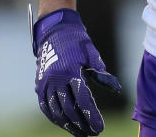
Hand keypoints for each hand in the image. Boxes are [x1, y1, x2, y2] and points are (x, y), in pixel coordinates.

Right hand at [32, 8, 121, 134]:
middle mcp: (56, 80)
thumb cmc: (77, 41)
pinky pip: (45, 106)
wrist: (54, 30)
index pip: (83, 101)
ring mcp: (45, 83)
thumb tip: (116, 88)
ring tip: (79, 133)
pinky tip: (63, 124)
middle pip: (69, 110)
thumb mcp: (91, 54)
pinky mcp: (39, 85)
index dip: (92, 117)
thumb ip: (102, 73)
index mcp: (71, 72)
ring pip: (56, 111)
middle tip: (92, 133)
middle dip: (81, 124)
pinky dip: (54, 117)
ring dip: (68, 125)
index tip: (99, 128)